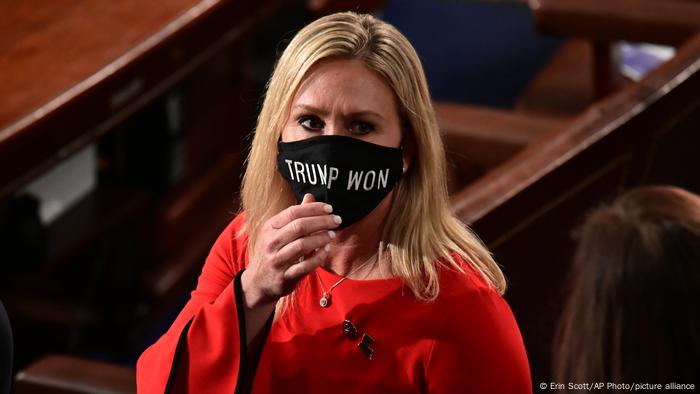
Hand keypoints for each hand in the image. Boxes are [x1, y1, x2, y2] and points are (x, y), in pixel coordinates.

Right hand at [241, 193, 340, 307]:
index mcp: (270, 227)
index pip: (293, 212)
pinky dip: (318, 257)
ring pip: (302, 245)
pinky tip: (326, 250)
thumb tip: (310, 196)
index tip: (329, 208)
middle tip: (336, 220)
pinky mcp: (285, 276)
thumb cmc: (273, 251)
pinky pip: (305, 266)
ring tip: (332, 235)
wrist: (258, 281)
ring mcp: (277, 260)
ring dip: (321, 238)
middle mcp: (271, 242)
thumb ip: (295, 215)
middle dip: (321, 221)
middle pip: (299, 227)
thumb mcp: (278, 231)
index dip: (313, 209)